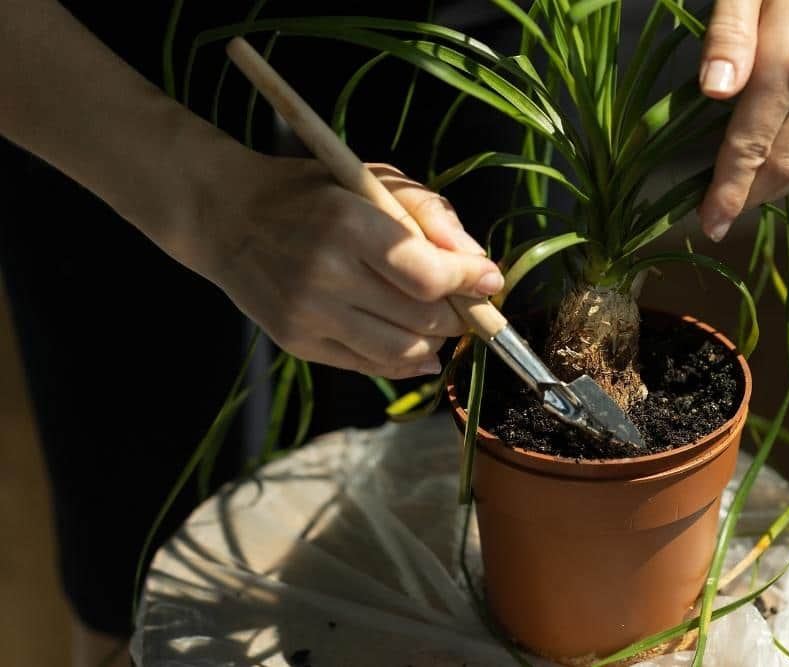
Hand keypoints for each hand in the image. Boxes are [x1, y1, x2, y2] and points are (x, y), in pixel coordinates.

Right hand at [176, 149, 501, 378]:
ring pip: (402, 351)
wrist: (228, 216)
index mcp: (348, 224)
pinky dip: (406, 362)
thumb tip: (480, 267)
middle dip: (459, 314)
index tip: (489, 279)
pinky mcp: (296, 342)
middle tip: (468, 301)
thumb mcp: (373, 180)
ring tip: (441, 322)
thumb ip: (431, 215)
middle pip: (422, 319)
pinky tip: (419, 348)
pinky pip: (369, 366)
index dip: (469, 283)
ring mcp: (307, 314)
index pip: (428, 276)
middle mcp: (325, 274)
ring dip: (436, 341)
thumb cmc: (315, 193)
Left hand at [696, 0, 788, 240]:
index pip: (750, 146)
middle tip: (724, 214)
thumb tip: (714, 92)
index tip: (710, 225)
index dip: (728, 191)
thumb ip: (726, 37)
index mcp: (788, 60)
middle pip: (787, 161)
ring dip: (785, 184)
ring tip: (753, 196)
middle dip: (753, 196)